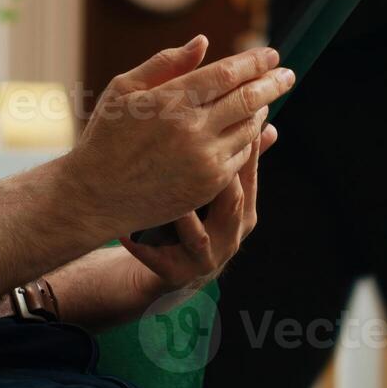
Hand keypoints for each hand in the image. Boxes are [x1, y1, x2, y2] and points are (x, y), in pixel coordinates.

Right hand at [59, 37, 292, 235]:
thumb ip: (166, 63)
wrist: (96, 195)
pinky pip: (242, 157)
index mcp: (171, 100)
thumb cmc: (106, 137)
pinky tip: (250, 129)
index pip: (227, 74)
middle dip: (272, 83)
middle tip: (286, 73)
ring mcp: (204, 160)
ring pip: (249, 129)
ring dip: (261, 110)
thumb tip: (204, 42)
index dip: (253, 62)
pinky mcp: (209, 185)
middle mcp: (192, 130)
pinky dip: (250, 139)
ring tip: (266, 98)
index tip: (270, 54)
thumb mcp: (124, 89)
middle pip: (248, 99)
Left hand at [119, 122, 277, 297]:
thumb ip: (230, 155)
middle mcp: (231, 236)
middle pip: (232, 202)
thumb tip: (261, 117)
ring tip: (160, 186)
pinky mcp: (177, 274)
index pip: (248, 173)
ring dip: (180, 211)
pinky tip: (125, 226)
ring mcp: (207, 258)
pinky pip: (158, 257)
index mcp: (243, 211)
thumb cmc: (191, 217)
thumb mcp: (211, 188)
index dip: (239, 143)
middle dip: (213, 173)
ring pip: (197, 234)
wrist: (167, 269)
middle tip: (191, 144)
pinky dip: (141, 241)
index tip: (223, 113)